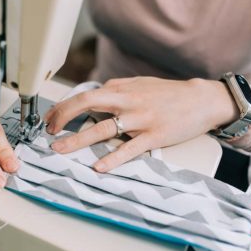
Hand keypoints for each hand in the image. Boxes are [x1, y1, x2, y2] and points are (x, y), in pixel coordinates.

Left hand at [44, 77, 237, 171]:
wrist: (201, 99)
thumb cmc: (168, 93)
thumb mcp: (138, 84)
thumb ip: (115, 90)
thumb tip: (93, 98)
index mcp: (121, 88)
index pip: (84, 95)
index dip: (64, 107)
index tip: (51, 118)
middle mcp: (127, 101)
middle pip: (87, 104)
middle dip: (63, 117)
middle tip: (49, 132)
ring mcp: (140, 119)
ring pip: (103, 129)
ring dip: (78, 139)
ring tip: (60, 149)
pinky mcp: (154, 136)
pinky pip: (129, 149)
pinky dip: (112, 158)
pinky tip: (98, 166)